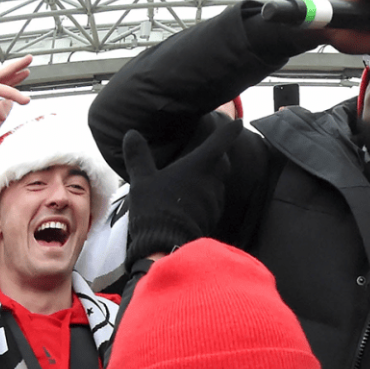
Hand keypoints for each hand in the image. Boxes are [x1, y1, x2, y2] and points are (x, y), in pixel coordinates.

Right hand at [122, 120, 240, 264]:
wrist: (166, 245)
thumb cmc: (156, 208)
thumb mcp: (142, 180)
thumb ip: (138, 156)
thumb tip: (131, 134)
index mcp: (199, 166)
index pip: (220, 142)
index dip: (230, 131)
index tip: (238, 123)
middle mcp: (212, 181)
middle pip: (223, 162)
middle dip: (219, 155)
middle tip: (211, 151)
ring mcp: (215, 200)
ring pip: (218, 182)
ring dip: (210, 177)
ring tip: (195, 177)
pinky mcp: (213, 217)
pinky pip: (213, 201)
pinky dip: (206, 196)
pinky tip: (192, 200)